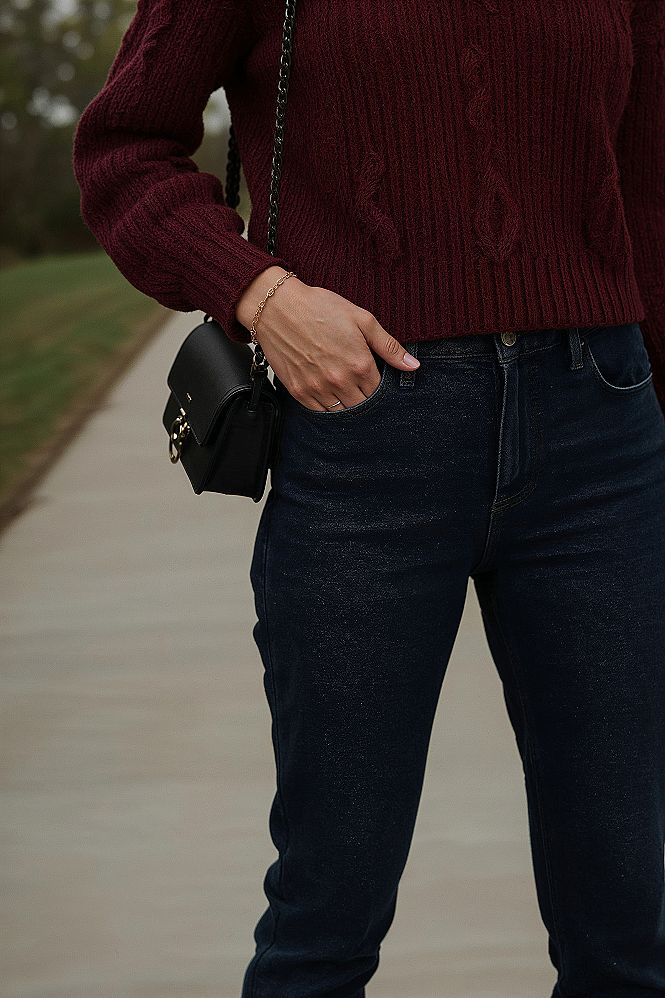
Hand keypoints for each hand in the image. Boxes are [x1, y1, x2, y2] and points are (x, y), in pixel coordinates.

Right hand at [235, 267, 419, 410]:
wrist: (277, 307)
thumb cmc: (319, 308)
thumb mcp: (362, 320)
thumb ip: (389, 347)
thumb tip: (413, 366)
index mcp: (359, 365)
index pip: (379, 392)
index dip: (378, 385)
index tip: (372, 376)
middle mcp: (339, 381)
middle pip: (362, 406)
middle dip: (363, 396)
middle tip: (357, 380)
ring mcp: (317, 389)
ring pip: (341, 412)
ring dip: (345, 402)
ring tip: (341, 383)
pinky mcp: (298, 392)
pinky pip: (319, 411)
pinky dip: (325, 405)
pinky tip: (325, 388)